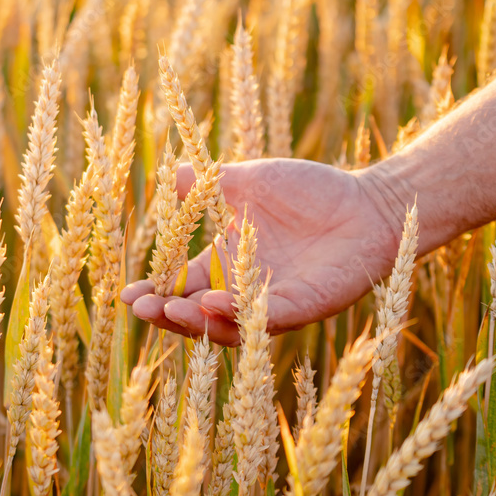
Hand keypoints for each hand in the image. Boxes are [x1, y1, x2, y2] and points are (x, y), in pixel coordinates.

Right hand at [120, 158, 404, 345]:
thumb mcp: (250, 183)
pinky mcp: (305, 304)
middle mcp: (246, 290)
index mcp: (228, 264)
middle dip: (168, 314)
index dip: (156, 292)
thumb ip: (211, 185)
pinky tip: (216, 302)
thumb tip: (172, 171)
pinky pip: (269, 316)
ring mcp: (274, 302)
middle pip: (198, 313)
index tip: (127, 294)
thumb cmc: (311, 191)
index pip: (183, 284)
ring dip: (198, 321)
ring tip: (171, 310)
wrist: (369, 203)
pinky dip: (242, 313)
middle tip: (141, 309)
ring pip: (230, 323)